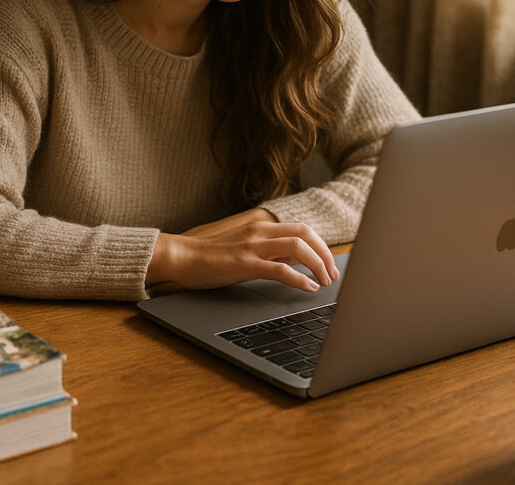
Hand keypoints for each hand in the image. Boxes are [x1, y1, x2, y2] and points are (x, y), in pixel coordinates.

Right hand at [146, 208, 338, 294]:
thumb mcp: (245, 247)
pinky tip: (308, 288)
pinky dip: (299, 279)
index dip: (321, 246)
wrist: (182, 257)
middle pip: (306, 234)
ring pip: (298, 247)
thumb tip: (295, 260)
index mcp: (261, 226)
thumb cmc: (211, 256)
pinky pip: (280, 269)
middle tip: (332, 274)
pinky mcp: (245, 264)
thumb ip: (269, 250)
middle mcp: (260, 231)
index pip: (302, 229)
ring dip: (317, 264)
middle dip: (325, 254)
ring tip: (324, 282)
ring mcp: (253, 246)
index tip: (329, 264)